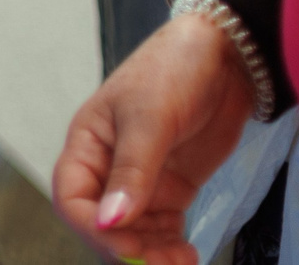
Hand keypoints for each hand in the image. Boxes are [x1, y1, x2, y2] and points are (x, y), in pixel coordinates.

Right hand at [53, 14, 257, 264]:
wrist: (226, 53)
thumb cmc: (173, 68)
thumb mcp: (150, 118)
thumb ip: (132, 172)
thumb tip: (109, 222)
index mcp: (88, 143)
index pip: (72, 198)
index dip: (93, 228)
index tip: (128, 245)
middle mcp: (109, 166)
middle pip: (102, 223)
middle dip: (127, 249)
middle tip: (163, 264)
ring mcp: (142, 179)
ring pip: (133, 232)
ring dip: (153, 254)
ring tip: (183, 262)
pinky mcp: (172, 187)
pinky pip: (161, 228)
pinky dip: (170, 246)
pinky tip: (189, 252)